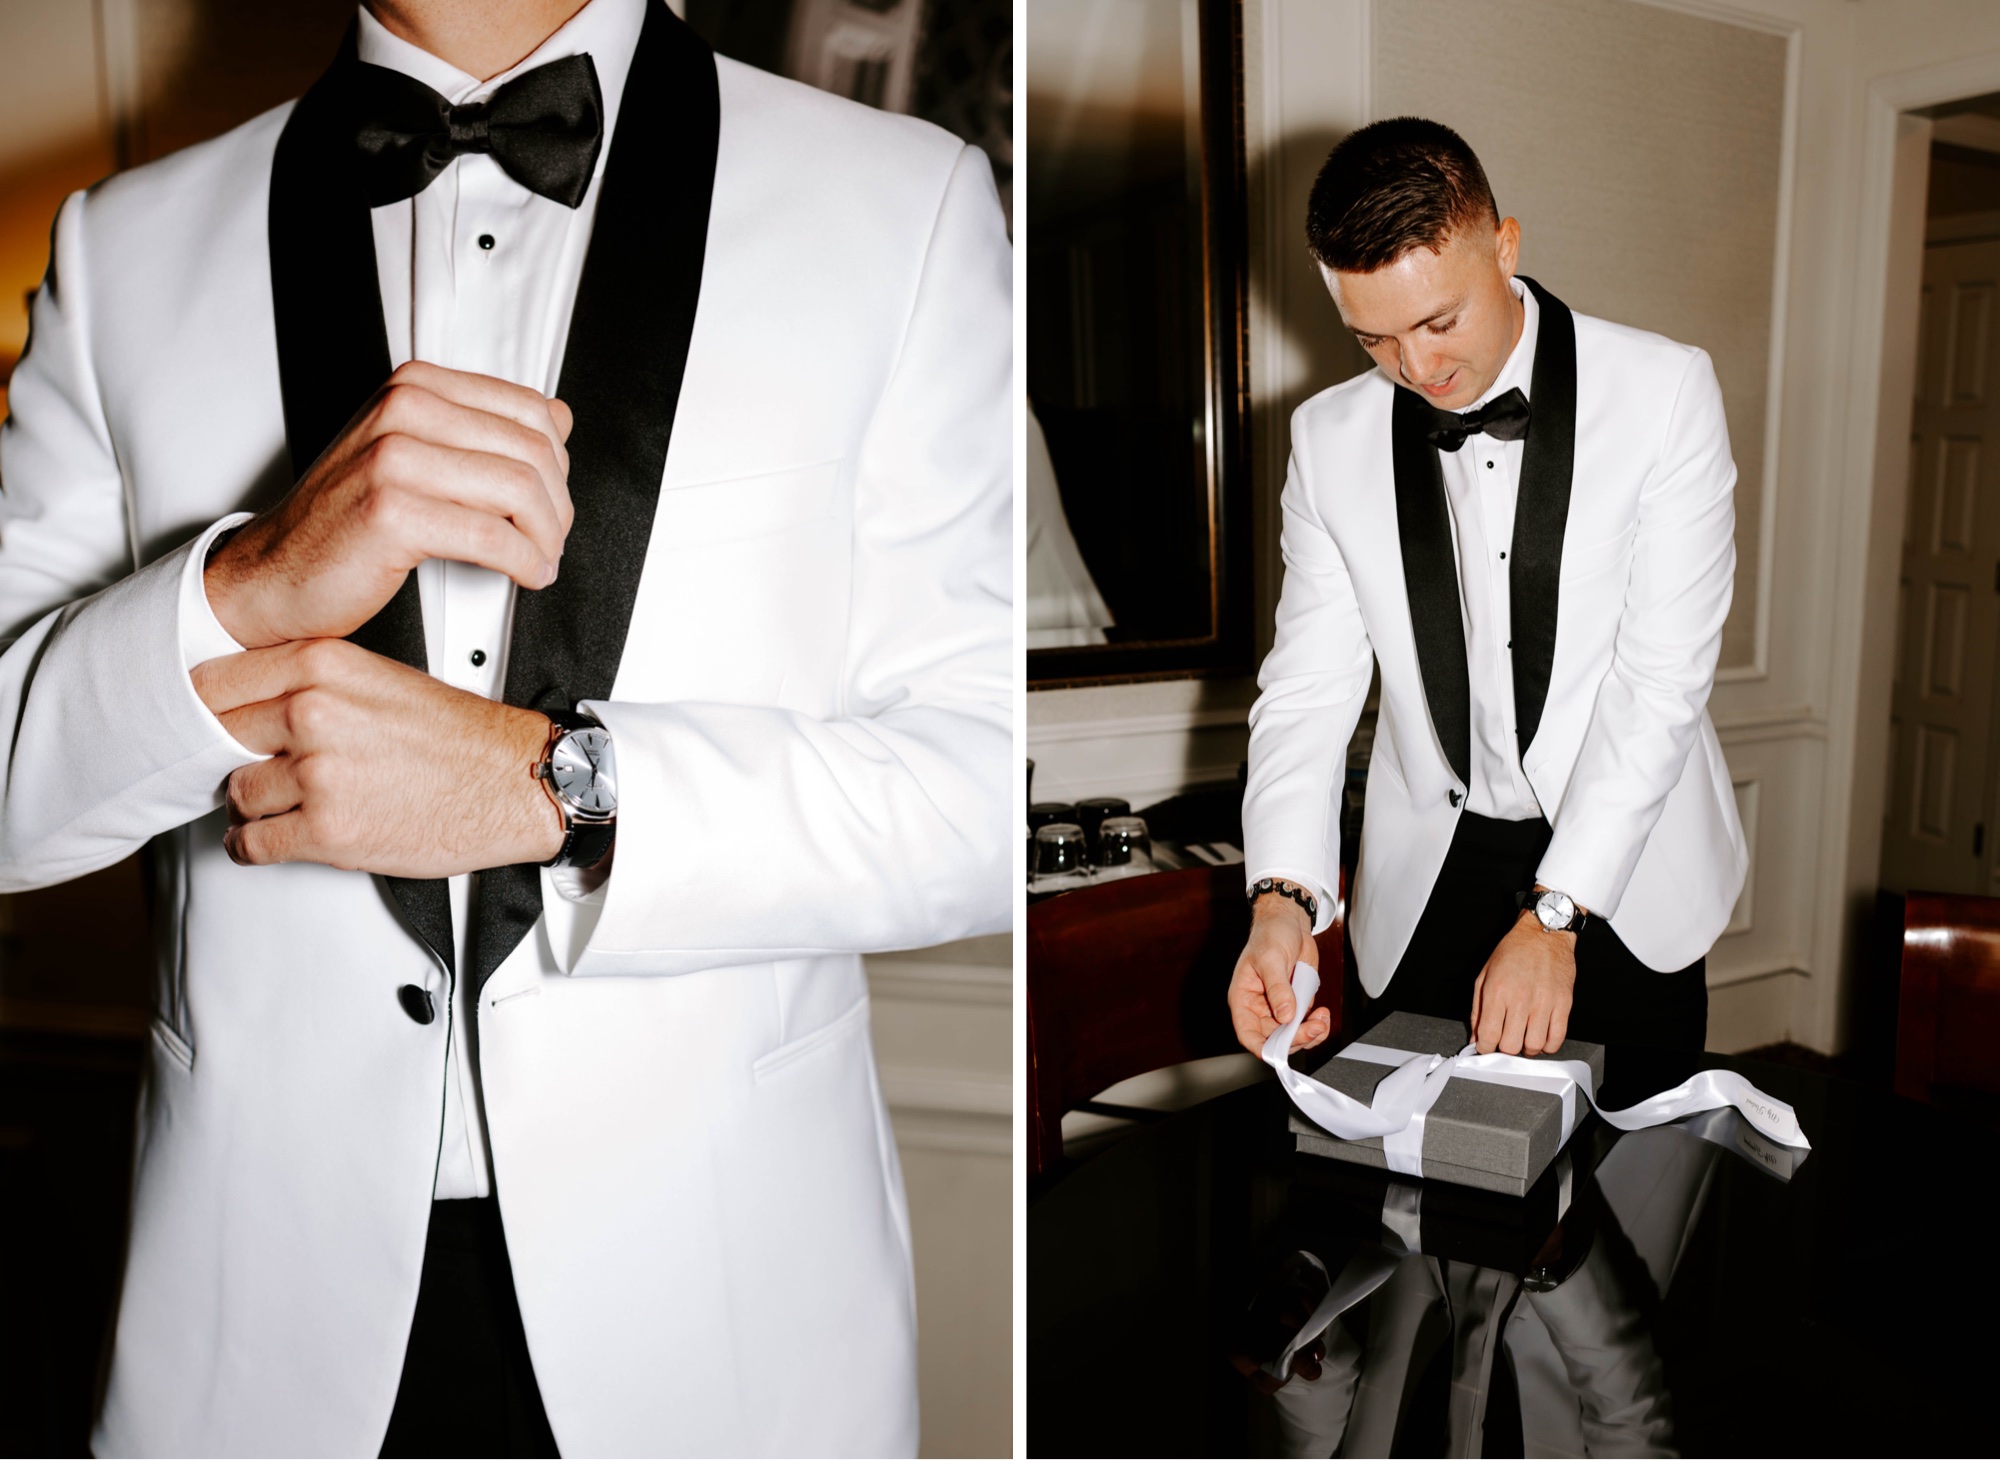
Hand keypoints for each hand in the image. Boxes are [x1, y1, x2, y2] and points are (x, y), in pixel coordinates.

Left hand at [192, 638, 563, 877]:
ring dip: (253, 804)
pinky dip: (256, 846)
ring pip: (236, 792)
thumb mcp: (381, 678)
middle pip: (217, 736)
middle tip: (249, 766)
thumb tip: (251, 707)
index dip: (201, 707)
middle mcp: (314, 712)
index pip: (216, 681)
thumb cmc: (462, 737)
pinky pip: (252, 843)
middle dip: (229, 756)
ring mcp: (317, 773)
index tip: (201, 722)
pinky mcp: (327, 830)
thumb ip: (312, 683)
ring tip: (281, 804)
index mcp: (324, 664)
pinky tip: (275, 836)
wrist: (518, 782)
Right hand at [206, 361, 575, 647]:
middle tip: (552, 540)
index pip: (530, 410)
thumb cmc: (346, 520)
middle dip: (557, 506)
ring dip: (546, 537)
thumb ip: (481, 432)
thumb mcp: (414, 455)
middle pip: (531, 451)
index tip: (554, 500)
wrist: (274, 572)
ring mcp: (392, 457)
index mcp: (415, 388)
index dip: (559, 463)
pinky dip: (524, 561)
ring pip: (518, 490)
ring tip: (542, 560)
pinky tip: (527, 574)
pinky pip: (491, 535)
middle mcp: (403, 409)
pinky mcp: (391, 511)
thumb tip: (560, 417)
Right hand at [1228, 891, 1329, 1056]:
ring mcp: (1279, 1007)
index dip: (1263, 1048)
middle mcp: (1260, 1007)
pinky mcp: (1296, 1003)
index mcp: (1244, 999)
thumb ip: (1278, 989)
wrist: (1290, 922)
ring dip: (1310, 1033)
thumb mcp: (1272, 960)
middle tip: (1314, 1026)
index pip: (1248, 1034)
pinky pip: (1305, 1024)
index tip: (1282, 1051)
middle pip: (1275, 1039)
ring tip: (1322, 1019)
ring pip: (1292, 1036)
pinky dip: (1316, 1024)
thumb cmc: (1271, 934)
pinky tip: (1323, 1013)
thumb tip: (1286, 1016)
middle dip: (1296, 1038)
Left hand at [1469, 912, 1576, 1055]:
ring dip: (1526, 1048)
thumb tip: (1476, 1037)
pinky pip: (1556, 1038)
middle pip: (1510, 1046)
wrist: (1544, 934)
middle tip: (1505, 1038)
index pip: (1488, 1035)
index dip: (1484, 1048)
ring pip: (1534, 1046)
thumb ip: (1477, 1009)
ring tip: (1523, 1038)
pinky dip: (1547, 1045)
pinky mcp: (1563, 1004)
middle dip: (1504, 1049)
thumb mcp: (1484, 975)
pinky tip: (1541, 1037)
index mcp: (1497, 992)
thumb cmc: (1514, 951)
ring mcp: (1544, 1002)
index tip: (1486, 1046)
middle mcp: (1520, 999)